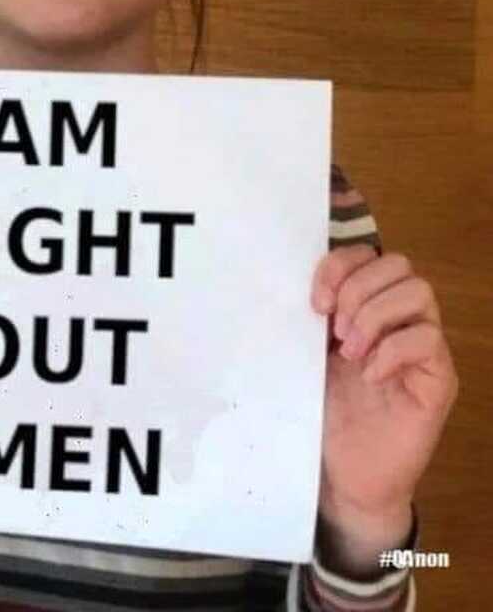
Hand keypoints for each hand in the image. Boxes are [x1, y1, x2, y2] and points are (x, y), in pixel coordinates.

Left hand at [311, 244, 457, 525]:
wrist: (344, 474)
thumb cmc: (326, 411)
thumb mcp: (309, 353)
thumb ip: (312, 316)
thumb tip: (290, 278)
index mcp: (366, 306)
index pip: (368, 255)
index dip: (340, 266)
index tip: (315, 301)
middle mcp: (400, 320)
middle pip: (398, 265)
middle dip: (358, 288)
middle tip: (334, 329)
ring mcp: (423, 348)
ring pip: (419, 292)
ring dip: (375, 315)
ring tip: (349, 351)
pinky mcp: (438, 380)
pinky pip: (429, 340)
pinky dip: (393, 350)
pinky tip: (369, 375)